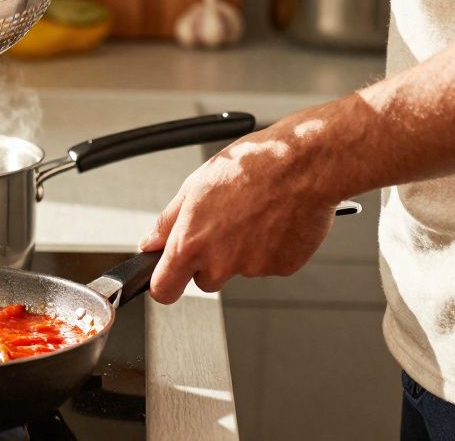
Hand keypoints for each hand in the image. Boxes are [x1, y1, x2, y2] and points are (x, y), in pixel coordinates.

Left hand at [137, 116, 344, 302]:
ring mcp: (253, 268)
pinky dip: (270, 248)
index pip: (165, 288)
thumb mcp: (195, 185)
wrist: (303, 164)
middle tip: (224, 225)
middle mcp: (220, 262)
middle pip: (205, 280)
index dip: (165, 284)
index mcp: (191, 243)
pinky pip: (268, 265)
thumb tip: (151, 242)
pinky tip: (274, 220)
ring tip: (253, 213)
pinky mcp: (283, 268)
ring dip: (242, 251)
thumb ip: (169, 221)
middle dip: (209, 260)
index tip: (168, 276)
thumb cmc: (251, 166)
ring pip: (238, 269)